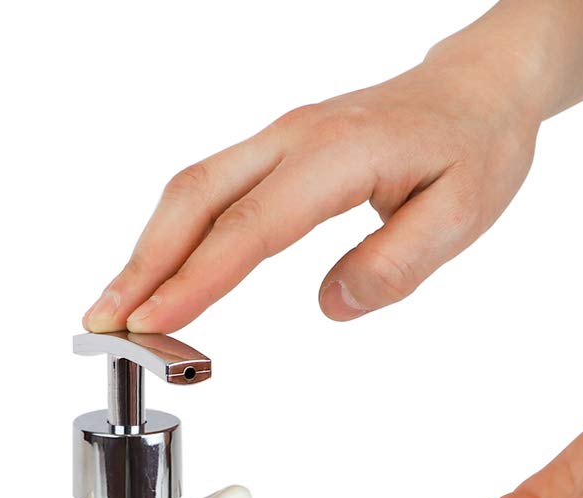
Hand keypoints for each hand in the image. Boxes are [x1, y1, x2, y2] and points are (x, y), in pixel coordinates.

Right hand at [82, 37, 541, 332]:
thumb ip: (397, 264)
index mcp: (335, 156)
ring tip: (117, 307)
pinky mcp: (277, 151)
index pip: (250, 227)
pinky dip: (175, 233)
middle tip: (104, 324)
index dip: (196, 280)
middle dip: (143, 265)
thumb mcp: (462, 214)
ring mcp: (279, 140)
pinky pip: (212, 189)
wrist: (478, 89)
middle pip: (195, 199)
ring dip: (148, 249)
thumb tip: (331, 306)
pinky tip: (161, 269)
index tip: (152, 323)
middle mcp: (293, 139)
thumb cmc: (475, 147)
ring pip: (193, 191)